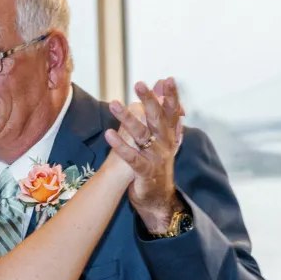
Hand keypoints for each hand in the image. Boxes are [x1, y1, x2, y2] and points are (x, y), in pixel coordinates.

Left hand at [104, 78, 183, 233]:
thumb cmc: (155, 165)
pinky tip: (109, 134)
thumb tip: (162, 87)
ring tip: (113, 103)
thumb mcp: (161, 141)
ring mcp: (155, 158)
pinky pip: (132, 157)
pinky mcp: (144, 172)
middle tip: (138, 84)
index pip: (171, 112)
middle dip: (149, 101)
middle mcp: (165, 145)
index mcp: (169, 136)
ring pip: (142, 135)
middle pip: (157, 119)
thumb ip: (161, 115)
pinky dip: (120, 146)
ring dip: (127, 118)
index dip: (171, 96)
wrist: (157, 200)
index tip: (168, 79)